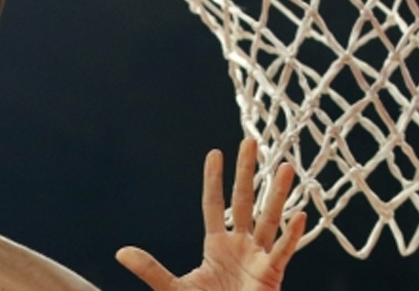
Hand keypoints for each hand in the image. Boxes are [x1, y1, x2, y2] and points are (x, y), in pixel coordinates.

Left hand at [116, 139, 305, 290]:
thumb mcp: (174, 288)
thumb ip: (151, 269)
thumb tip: (120, 252)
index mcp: (217, 245)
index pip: (215, 204)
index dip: (214, 179)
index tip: (215, 153)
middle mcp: (240, 245)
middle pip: (243, 201)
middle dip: (246, 172)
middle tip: (249, 142)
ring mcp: (258, 258)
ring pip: (269, 219)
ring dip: (277, 193)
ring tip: (285, 167)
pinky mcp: (271, 275)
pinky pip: (283, 251)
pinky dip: (292, 235)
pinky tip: (298, 215)